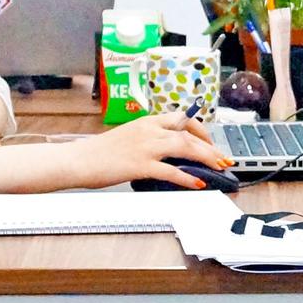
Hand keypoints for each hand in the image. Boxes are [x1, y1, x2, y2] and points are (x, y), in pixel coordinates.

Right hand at [71, 112, 228, 188]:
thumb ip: (149, 140)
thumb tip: (169, 152)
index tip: (211, 142)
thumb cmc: (100, 152)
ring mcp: (146, 147)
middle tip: (223, 159)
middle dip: (211, 147)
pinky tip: (197, 183)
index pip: (183, 119)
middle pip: (189, 133)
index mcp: (147, 121)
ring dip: (206, 158)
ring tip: (218, 168)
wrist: (79, 159)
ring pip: (185, 147)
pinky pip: (170, 170)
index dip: (202, 130)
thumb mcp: (129, 138)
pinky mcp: (140, 165)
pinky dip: (187, 177)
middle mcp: (149, 130)